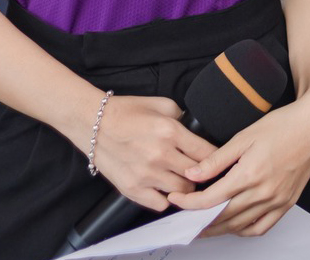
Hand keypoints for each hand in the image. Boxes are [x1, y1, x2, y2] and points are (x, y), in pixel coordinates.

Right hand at [76, 95, 212, 212]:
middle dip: (202, 173)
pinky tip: (164, 188)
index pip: (207, 153)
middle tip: (200, 171)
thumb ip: (182, 118)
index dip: (216, 159)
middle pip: (198, 176)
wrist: (92, 123)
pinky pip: (161, 204)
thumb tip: (196, 133)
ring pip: (182, 192)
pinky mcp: (132, 189)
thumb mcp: (161, 104)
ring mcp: (146, 174)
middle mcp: (160, 155)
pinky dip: (165, 198)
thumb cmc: (125, 112)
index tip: (217, 162)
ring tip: (181, 179)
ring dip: (185, 187)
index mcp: (170, 131)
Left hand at [170, 91, 309, 236]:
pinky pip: (261, 227)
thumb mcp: (244, 136)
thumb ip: (216, 159)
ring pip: (240, 226)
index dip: (189, 202)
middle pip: (222, 217)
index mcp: (249, 174)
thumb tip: (193, 173)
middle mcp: (263, 192)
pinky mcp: (286, 204)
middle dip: (198, 220)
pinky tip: (233, 225)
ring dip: (218, 229)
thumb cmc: (282, 125)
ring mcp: (276, 201)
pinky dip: (244, 231)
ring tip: (202, 225)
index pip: (210, 199)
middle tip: (184, 217)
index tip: (176, 199)